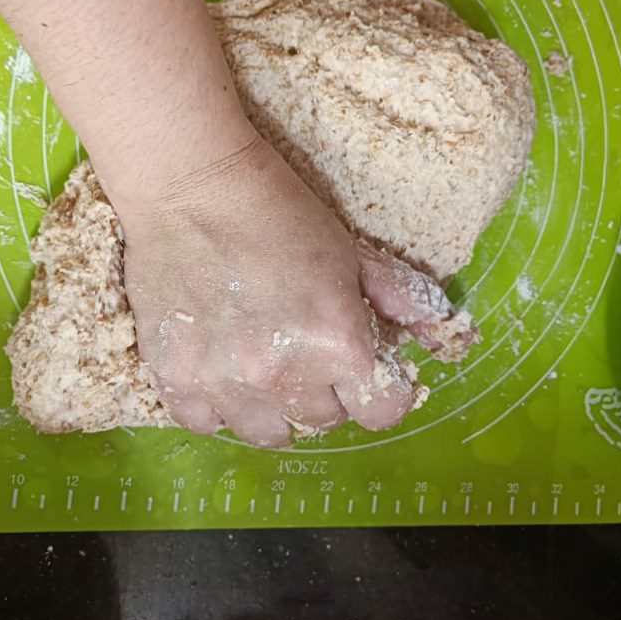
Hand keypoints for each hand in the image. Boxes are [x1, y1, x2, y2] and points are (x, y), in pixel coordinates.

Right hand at [121, 134, 473, 446]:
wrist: (190, 186)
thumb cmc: (277, 211)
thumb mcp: (352, 252)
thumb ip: (403, 301)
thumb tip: (446, 340)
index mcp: (338, 343)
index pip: (382, 413)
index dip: (379, 391)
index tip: (362, 370)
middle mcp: (282, 375)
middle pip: (324, 421)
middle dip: (324, 391)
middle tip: (303, 348)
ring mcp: (222, 382)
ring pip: (266, 433)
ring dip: (272, 406)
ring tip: (258, 364)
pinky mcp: (174, 378)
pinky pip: (205, 423)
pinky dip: (215, 404)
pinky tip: (217, 366)